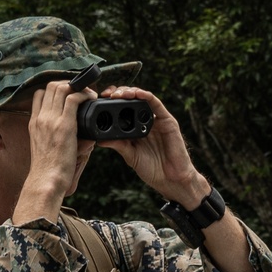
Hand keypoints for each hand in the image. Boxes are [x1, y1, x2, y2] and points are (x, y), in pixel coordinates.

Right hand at [14, 79, 95, 224]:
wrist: (45, 182)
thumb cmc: (48, 172)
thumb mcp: (44, 150)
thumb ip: (52, 138)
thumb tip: (76, 137)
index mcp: (34, 123)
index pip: (40, 94)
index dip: (55, 90)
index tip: (68, 95)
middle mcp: (41, 118)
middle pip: (52, 86)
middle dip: (69, 84)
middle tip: (81, 92)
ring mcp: (51, 120)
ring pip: (62, 87)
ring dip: (78, 87)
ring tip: (89, 94)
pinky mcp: (64, 125)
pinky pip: (74, 98)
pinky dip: (85, 94)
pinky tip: (92, 99)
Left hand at [97, 86, 206, 207]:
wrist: (171, 180)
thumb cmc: (152, 169)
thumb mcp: (130, 156)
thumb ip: (118, 145)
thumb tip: (100, 140)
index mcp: (136, 129)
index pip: (123, 110)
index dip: (112, 102)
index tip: (101, 100)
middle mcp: (146, 121)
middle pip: (132, 100)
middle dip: (119, 93)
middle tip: (108, 94)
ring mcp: (157, 119)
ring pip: (143, 99)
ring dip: (130, 92)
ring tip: (119, 93)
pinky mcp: (167, 120)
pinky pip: (156, 104)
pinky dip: (146, 96)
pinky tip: (136, 94)